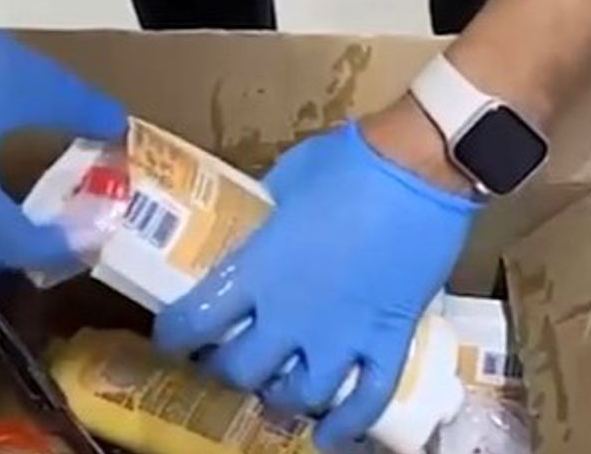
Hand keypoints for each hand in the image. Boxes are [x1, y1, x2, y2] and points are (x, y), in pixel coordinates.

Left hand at [153, 119, 479, 449]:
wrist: (419, 169)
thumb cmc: (346, 163)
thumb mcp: (284, 180)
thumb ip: (262, 212)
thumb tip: (254, 219)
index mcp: (256, 271)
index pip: (195, 322)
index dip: (175, 337)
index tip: (171, 337)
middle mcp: (290, 315)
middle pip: (241, 370)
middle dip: (226, 371)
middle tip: (225, 360)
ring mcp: (342, 335)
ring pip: (299, 395)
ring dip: (281, 397)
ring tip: (276, 391)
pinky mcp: (388, 341)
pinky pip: (366, 401)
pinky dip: (347, 425)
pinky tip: (330, 437)